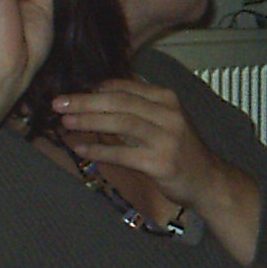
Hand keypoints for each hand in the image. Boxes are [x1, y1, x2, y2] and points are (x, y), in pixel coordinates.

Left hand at [53, 78, 265, 264]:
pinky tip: (81, 149)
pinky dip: (99, 151)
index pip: (125, 87)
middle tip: (58, 103)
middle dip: (85, 102)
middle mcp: (168, 114)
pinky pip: (123, 154)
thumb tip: (96, 99)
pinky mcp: (160, 162)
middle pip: (119, 102)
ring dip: (89, 121)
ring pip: (120, 123)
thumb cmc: (181, 150)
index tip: (71, 92)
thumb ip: (137, 109)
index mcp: (167, 99)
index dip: (95, 88)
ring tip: (65, 122)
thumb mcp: (164, 121)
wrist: (208, 180)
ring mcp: (166, 138)